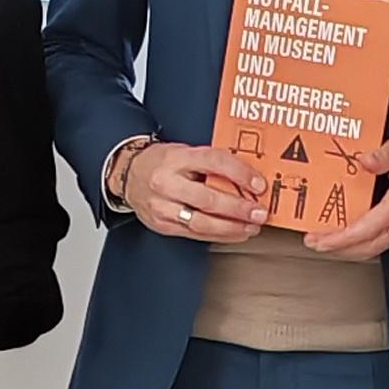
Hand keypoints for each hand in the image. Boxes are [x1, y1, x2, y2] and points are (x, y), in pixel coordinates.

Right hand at [122, 140, 267, 244]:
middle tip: (260, 212)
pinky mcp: (163, 224)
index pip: (213, 162)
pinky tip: (235, 233)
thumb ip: (213, 163)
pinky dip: (219, 236)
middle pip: (208, 199)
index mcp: (176, 158)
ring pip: (201, 222)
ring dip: (231, 227)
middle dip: (239, 209)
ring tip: (251, 227)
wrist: (128, 174)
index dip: (240, 174)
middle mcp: (167, 182)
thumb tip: (248, 178)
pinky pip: (195, 234)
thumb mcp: (186, 152)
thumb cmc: (162, 162)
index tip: (258, 185)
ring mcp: (163, 206)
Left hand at [307, 130, 388, 261]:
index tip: (321, 239)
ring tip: (323, 242)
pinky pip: (378, 243)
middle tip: (313, 242)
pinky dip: (358, 244)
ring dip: (346, 249)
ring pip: (372, 248)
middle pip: (367, 246)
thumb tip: (365, 161)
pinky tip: (343, 237)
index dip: (342, 238)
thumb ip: (386, 154)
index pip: (368, 228)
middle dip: (337, 248)